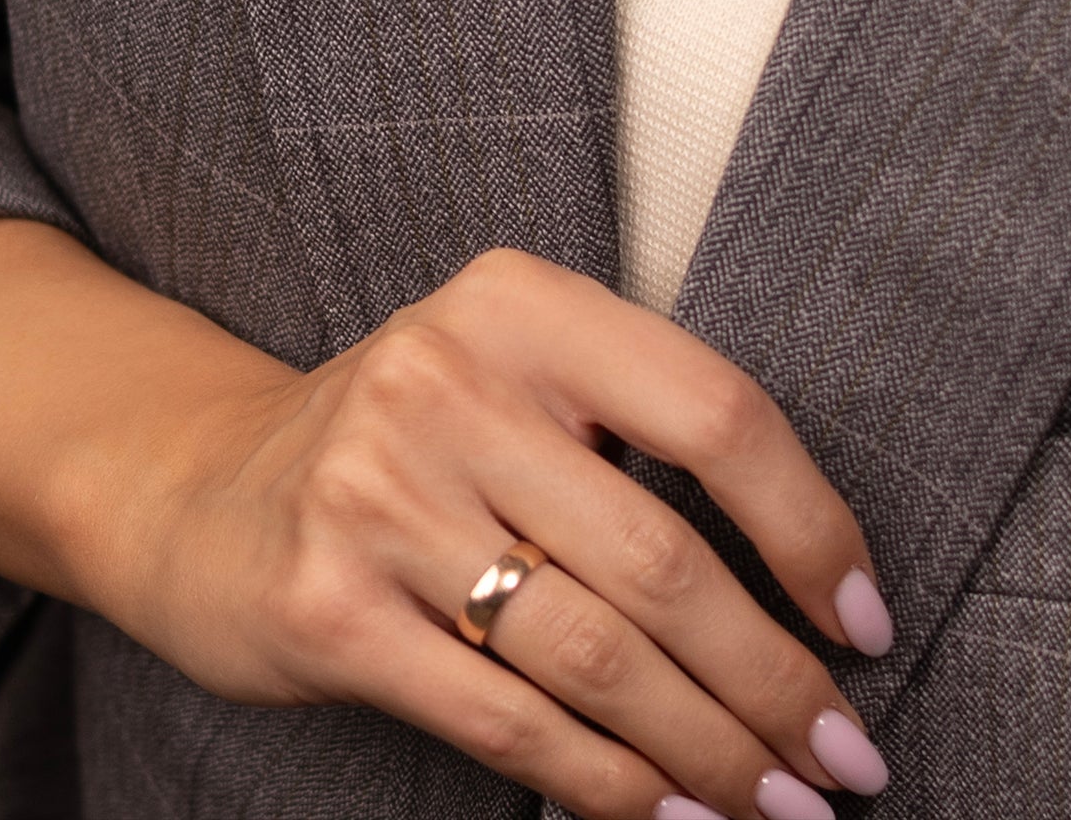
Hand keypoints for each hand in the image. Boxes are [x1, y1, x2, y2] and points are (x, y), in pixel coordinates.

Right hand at [106, 249, 891, 819]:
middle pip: (663, 559)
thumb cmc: (409, 440)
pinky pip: (509, 720)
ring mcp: (376, 491)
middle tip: (844, 757)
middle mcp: (445, 379)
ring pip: (596, 656)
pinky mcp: (327, 606)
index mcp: (518, 302)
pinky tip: (668, 813)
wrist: (206, 487)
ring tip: (777, 800)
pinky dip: (609, 786)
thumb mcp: (514, 380)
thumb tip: (813, 588)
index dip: (811, 528)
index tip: (864, 623)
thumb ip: (634, 439)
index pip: (714, 412)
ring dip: (709, 752)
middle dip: (774, 680)